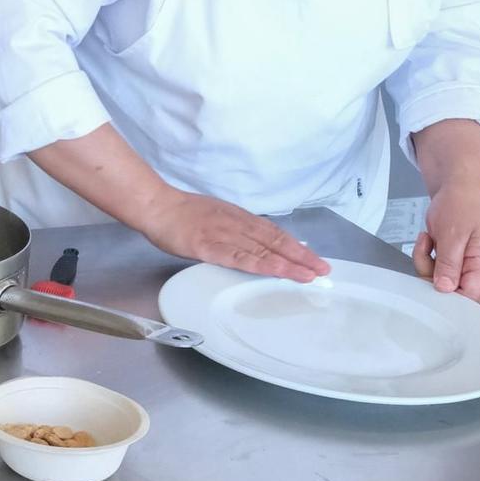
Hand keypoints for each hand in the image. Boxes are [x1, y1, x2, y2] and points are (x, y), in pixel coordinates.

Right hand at [133, 188, 328, 283]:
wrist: (156, 206)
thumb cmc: (181, 212)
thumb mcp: (215, 215)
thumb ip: (234, 228)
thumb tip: (254, 241)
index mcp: (239, 217)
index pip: (274, 233)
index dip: (296, 246)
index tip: (314, 258)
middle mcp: (237, 224)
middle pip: (275, 241)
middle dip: (301, 256)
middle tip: (323, 269)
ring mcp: (224, 235)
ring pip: (262, 249)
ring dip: (288, 262)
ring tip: (308, 274)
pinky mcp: (209, 247)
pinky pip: (239, 257)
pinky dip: (261, 264)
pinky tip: (276, 271)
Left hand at [414, 179, 479, 300]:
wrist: (459, 188)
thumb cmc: (461, 206)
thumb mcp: (453, 234)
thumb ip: (450, 263)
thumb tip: (446, 289)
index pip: (471, 297)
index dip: (449, 298)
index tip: (430, 285)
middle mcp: (479, 270)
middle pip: (453, 292)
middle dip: (432, 275)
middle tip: (427, 251)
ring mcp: (466, 267)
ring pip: (439, 282)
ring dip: (426, 263)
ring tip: (428, 240)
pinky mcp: (454, 262)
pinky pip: (435, 270)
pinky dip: (426, 257)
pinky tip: (429, 240)